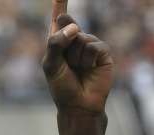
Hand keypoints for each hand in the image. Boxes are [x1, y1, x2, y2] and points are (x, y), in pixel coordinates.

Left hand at [42, 0, 113, 114]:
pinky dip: (88, 59)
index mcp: (58, 43)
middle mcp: (74, 41)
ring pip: (81, 37)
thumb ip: (56, 43)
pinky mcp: (102, 52)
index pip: (58, 19)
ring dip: (76, 56)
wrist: (79, 105)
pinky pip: (93, 46)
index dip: (59, 4)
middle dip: (64, 36)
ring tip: (78, 69)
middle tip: (66, 60)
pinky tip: (89, 69)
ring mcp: (89, 45)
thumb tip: (75, 28)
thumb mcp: (50, 65)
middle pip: (68, 23)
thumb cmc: (62, 87)